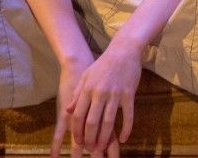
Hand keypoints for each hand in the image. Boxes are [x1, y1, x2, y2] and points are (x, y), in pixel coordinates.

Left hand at [58, 41, 141, 156]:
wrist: (124, 50)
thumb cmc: (103, 63)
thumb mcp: (86, 76)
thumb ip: (77, 94)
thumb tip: (68, 110)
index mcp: (87, 90)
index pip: (78, 116)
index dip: (77, 131)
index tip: (79, 142)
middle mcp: (99, 93)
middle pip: (92, 122)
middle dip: (90, 139)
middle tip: (91, 150)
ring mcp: (115, 94)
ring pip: (108, 122)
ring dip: (105, 138)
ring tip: (102, 149)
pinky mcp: (129, 94)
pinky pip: (128, 115)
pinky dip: (126, 129)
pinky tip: (123, 138)